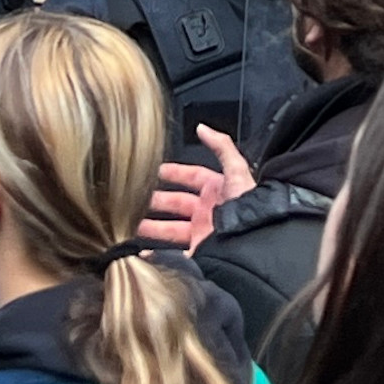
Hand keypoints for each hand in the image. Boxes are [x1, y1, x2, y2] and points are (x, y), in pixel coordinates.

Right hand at [141, 129, 256, 251]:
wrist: (251, 243)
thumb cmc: (248, 207)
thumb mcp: (236, 170)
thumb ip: (222, 146)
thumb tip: (203, 128)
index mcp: (218, 190)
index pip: (193, 176)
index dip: (176, 172)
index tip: (157, 169)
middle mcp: (209, 211)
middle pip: (176, 203)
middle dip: (157, 200)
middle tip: (137, 198)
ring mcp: (203, 232)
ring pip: (170, 228)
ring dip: (151, 226)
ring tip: (132, 223)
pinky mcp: (199, 253)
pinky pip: (173, 255)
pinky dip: (157, 255)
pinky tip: (144, 252)